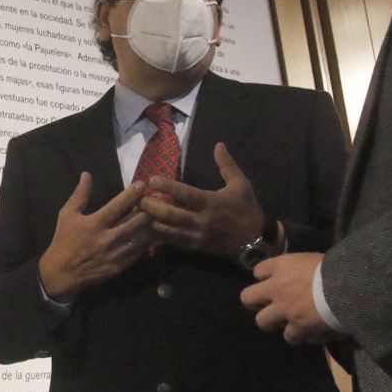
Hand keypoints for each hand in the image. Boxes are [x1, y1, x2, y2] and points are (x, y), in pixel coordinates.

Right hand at [37, 173, 151, 302]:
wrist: (62, 273)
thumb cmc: (64, 240)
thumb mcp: (67, 214)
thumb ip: (80, 195)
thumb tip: (87, 174)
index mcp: (95, 223)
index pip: (118, 205)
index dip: (132, 193)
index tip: (142, 184)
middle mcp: (109, 238)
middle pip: (137, 220)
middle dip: (147, 208)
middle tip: (154, 199)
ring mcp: (117, 254)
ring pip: (142, 237)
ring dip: (150, 224)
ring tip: (156, 214)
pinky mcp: (121, 266)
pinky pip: (140, 252)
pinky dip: (147, 241)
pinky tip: (151, 233)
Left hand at [139, 142, 268, 257]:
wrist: (255, 242)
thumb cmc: (247, 210)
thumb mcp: (241, 184)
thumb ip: (227, 165)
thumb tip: (218, 144)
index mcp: (211, 203)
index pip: (186, 194)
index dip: (168, 187)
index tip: (152, 179)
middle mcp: (201, 220)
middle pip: (171, 214)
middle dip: (152, 206)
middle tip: (137, 198)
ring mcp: (196, 236)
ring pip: (168, 231)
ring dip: (150, 222)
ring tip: (136, 213)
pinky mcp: (194, 247)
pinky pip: (172, 244)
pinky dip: (158, 238)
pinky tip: (145, 232)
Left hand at [239, 252, 334, 344]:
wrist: (348, 288)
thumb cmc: (337, 267)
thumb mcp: (315, 260)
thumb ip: (301, 269)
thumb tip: (304, 276)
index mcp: (282, 265)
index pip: (259, 271)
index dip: (265, 277)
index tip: (273, 281)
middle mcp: (276, 288)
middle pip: (248, 298)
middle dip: (256, 303)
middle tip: (270, 305)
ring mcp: (284, 310)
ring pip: (263, 322)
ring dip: (277, 322)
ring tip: (291, 322)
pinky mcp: (297, 327)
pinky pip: (291, 337)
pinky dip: (300, 335)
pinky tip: (311, 332)